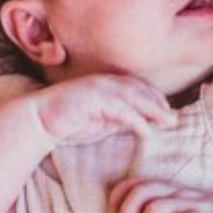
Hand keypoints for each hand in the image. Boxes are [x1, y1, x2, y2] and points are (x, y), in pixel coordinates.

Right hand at [35, 73, 176, 144]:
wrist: (38, 120)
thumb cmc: (69, 122)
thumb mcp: (101, 122)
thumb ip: (120, 119)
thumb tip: (143, 124)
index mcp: (107, 84)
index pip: (138, 87)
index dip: (155, 99)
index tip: (168, 113)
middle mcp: (104, 82)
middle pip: (139, 89)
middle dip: (158, 103)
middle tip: (173, 119)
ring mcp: (97, 88)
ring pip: (132, 96)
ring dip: (152, 109)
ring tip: (167, 122)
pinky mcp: (90, 99)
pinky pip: (118, 109)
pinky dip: (135, 119)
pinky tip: (145, 131)